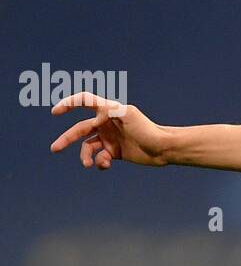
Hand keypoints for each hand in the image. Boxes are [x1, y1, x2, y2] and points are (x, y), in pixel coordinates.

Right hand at [50, 92, 169, 168]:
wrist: (162, 148)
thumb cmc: (147, 129)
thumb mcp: (129, 115)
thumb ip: (112, 110)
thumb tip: (98, 114)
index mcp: (107, 110)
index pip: (84, 101)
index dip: (69, 104)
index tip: (55, 112)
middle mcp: (105, 123)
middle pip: (80, 129)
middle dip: (66, 139)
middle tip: (54, 149)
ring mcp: (109, 138)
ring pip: (88, 147)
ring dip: (85, 156)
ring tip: (88, 164)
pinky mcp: (114, 152)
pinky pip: (99, 158)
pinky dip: (100, 162)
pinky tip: (106, 164)